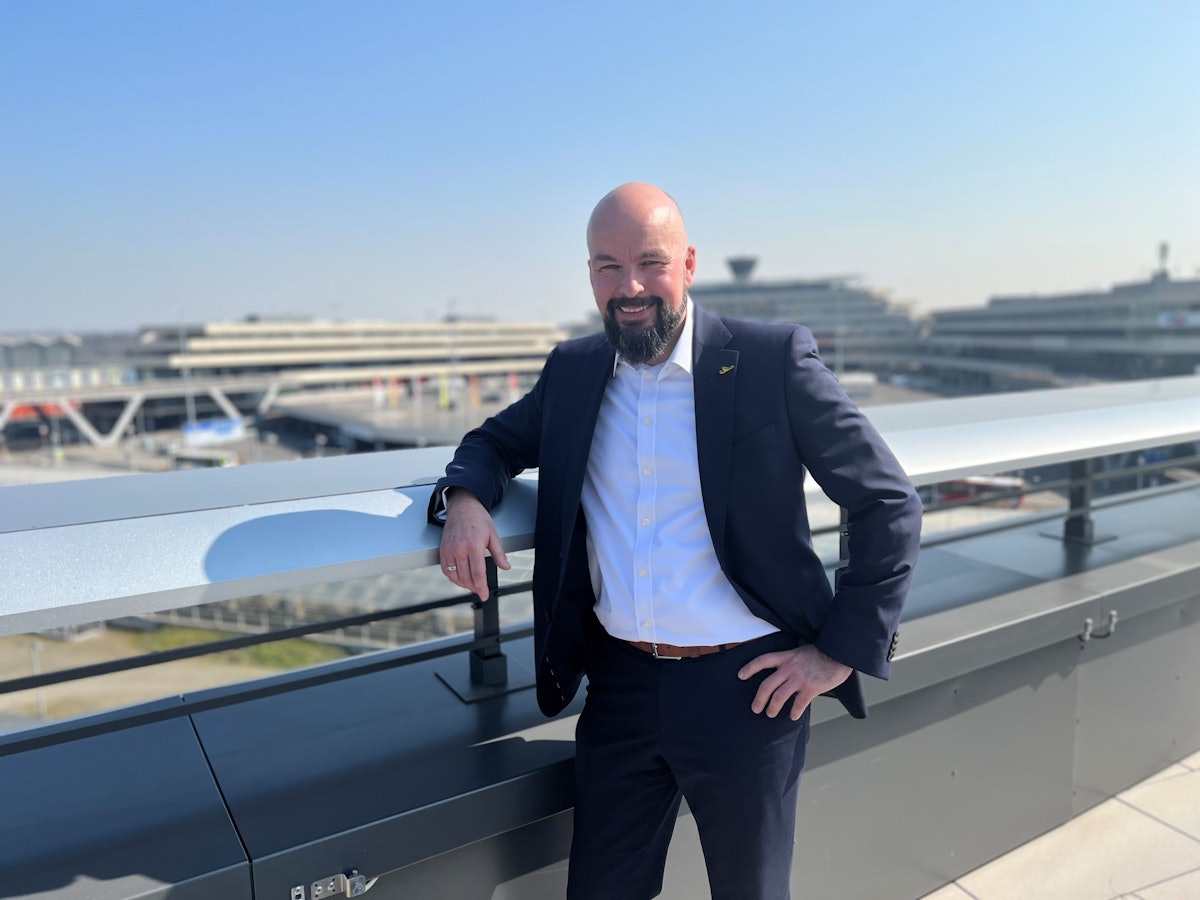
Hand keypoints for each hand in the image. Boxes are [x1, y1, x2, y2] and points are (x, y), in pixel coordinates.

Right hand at [438, 488, 510, 600]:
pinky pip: (446, 569)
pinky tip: (460, 578)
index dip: (481, 587)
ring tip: (472, 585)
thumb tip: (506, 567)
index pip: (477, 573)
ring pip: (455, 575)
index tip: (484, 595)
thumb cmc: (478, 519)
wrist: (462, 507)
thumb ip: (499, 553)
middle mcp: (460, 549)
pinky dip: (452, 577)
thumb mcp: (493, 534)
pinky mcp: (443, 550)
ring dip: (463, 584)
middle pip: (466, 577)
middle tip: (480, 591)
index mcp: (474, 546)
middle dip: (474, 587)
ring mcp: (449, 550)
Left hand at [737, 644, 851, 719]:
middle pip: (766, 686)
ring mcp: (800, 678)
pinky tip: (793, 716)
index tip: (740, 675)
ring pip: (779, 697)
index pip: (762, 661)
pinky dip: (794, 713)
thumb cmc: (821, 652)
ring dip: (772, 708)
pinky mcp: (811, 688)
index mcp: (786, 656)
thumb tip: (781, 673)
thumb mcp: (800, 651)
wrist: (839, 653)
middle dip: (759, 700)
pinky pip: (798, 704)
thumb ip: (789, 661)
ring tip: (771, 713)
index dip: (749, 668)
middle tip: (755, 708)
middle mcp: (790, 668)